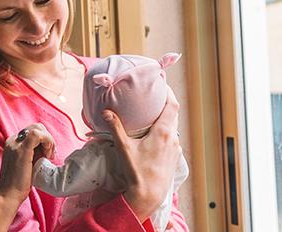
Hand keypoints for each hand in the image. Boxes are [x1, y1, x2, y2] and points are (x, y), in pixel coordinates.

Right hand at [0, 123, 55, 203]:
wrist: (8, 195)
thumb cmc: (18, 184)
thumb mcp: (27, 163)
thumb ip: (34, 152)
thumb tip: (47, 146)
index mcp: (12, 143)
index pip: (32, 131)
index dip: (44, 140)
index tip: (48, 155)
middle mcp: (12, 141)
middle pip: (36, 127)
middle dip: (47, 138)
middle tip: (50, 155)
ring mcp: (15, 144)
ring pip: (38, 128)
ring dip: (48, 140)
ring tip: (48, 156)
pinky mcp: (21, 150)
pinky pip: (37, 134)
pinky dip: (47, 141)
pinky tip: (48, 155)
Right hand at [106, 87, 181, 217]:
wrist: (148, 196)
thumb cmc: (137, 172)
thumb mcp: (124, 148)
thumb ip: (115, 128)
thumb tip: (106, 111)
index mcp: (163, 132)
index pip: (172, 105)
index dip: (168, 92)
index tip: (161, 84)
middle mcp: (173, 138)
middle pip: (173, 114)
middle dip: (165, 104)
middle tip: (153, 96)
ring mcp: (175, 149)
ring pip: (173, 127)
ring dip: (165, 119)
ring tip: (152, 114)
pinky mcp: (174, 158)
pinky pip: (172, 139)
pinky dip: (165, 132)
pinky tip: (154, 135)